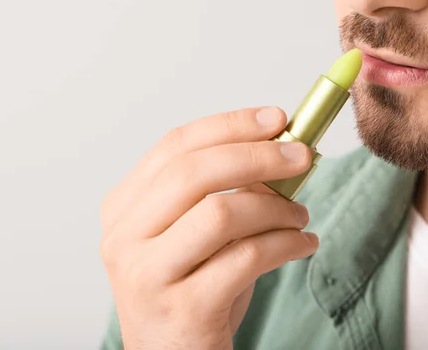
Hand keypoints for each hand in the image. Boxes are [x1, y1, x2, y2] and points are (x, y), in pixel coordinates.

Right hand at [100, 106, 319, 349]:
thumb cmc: (191, 288)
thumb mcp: (196, 234)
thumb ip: (225, 191)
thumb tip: (281, 149)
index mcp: (124, 208)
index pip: (175, 146)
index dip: (229, 125)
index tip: (276, 118)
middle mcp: (124, 238)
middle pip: (193, 172)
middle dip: (258, 156)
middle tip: (301, 156)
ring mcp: (147, 275)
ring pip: (222, 213)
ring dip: (277, 208)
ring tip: (301, 216)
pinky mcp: (182, 309)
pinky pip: (247, 257)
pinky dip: (287, 244)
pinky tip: (303, 244)